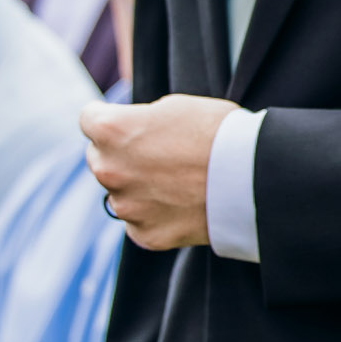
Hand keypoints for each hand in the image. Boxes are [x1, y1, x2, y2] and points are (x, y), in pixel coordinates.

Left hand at [83, 94, 233, 249]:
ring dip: (137, 185)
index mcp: (111, 131)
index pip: (88, 119)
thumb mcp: (174, 106)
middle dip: (121, 153)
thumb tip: (130, 132)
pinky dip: (155, 213)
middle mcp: (108, 170)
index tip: (126, 121)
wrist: (251, 177)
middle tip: (159, 152)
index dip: (109, 116)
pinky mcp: (145, 235)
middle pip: (100, 157)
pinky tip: (182, 203)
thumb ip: (140, 120)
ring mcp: (126, 206)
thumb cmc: (217, 132)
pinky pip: (140, 221)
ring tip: (177, 180)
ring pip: (119, 191)